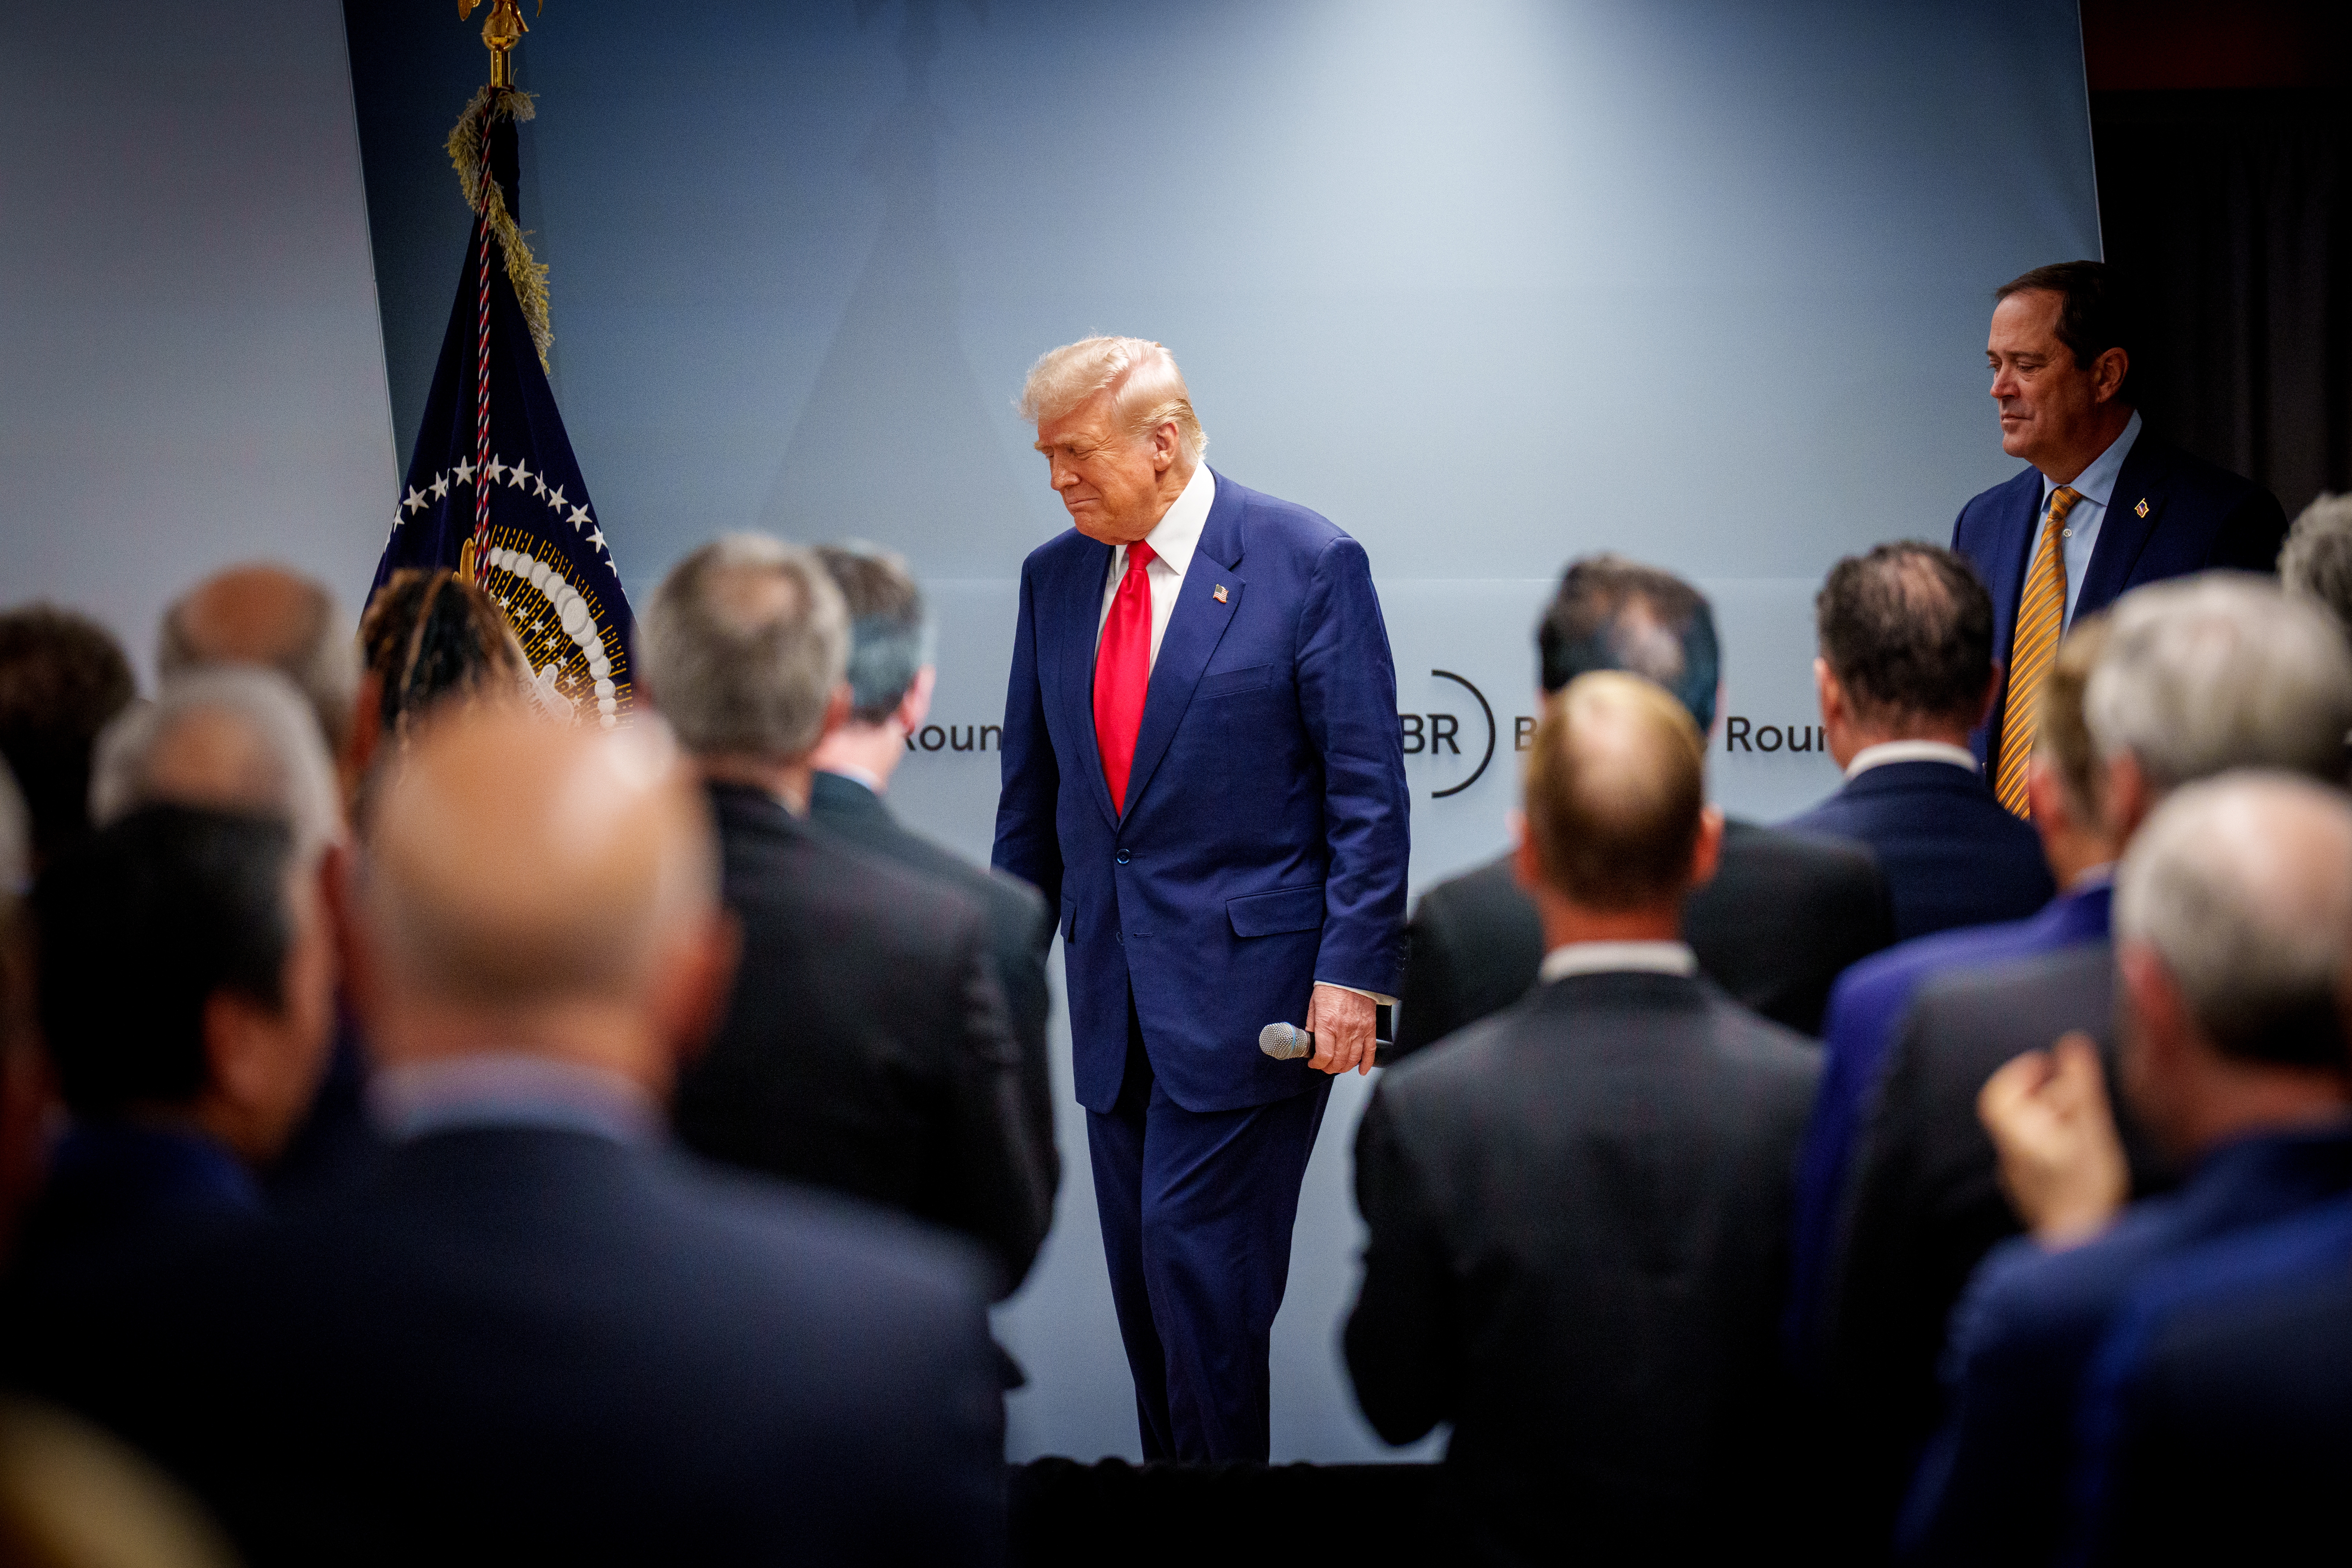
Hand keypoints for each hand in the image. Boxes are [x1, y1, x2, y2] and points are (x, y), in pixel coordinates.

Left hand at [1305, 984, 1376, 1076]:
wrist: (1350, 976)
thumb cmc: (1332, 988)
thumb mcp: (1314, 1006)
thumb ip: (1312, 1026)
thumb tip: (1310, 1041)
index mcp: (1327, 1024)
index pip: (1324, 1055)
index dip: (1317, 1064)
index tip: (1314, 1063)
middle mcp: (1344, 1030)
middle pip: (1338, 1060)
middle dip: (1329, 1068)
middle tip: (1325, 1066)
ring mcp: (1359, 1030)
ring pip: (1353, 1059)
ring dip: (1344, 1067)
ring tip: (1338, 1066)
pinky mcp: (1370, 1028)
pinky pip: (1370, 1051)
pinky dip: (1366, 1063)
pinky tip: (1361, 1069)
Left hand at [1977, 1032, 2129, 1247]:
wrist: (2084, 1249)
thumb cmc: (2088, 1188)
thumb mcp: (2091, 1130)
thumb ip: (2082, 1086)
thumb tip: (2072, 1043)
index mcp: (2017, 1139)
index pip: (1997, 1097)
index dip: (2017, 1075)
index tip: (2043, 1063)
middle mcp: (2012, 1160)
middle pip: (2015, 1116)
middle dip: (2041, 1094)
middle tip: (2070, 1085)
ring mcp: (2022, 1183)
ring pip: (2029, 1138)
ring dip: (2053, 1119)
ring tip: (2084, 1115)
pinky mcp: (2037, 1199)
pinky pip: (2039, 1160)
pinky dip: (2058, 1143)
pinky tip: (2085, 1148)